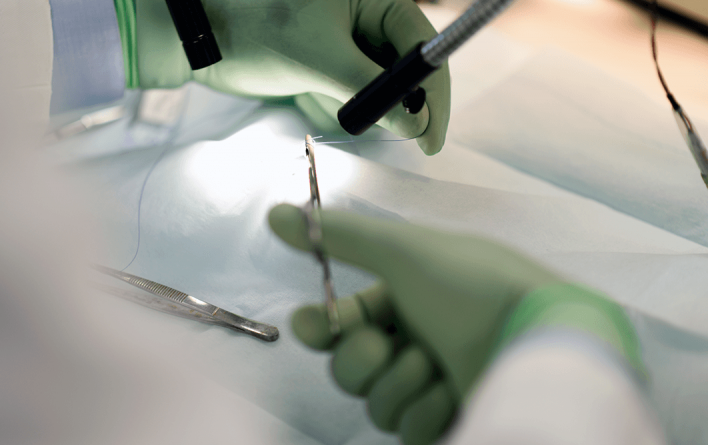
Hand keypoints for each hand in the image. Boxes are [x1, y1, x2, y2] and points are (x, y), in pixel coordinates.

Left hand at [135, 0, 450, 153]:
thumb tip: (416, 123)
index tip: (431, 137)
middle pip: (403, 73)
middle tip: (364, 124)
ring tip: (309, 90)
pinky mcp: (328, 62)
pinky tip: (301, 91)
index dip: (432, 94)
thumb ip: (372, 92)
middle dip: (383, 103)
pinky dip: (328, 103)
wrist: (200, 39)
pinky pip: (346, 97)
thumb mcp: (320, 59)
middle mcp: (367, 17)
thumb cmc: (257, 31)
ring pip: (374, 91)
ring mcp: (347, 41)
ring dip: (346, 103)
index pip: (422, 47)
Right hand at [268, 204, 642, 444]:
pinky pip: (407, 428)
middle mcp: (411, 341)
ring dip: (400, 381)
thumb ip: (339, 237)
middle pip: (348, 368)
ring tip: (435, 363)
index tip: (310, 323)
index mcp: (400, 300)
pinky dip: (425, 409)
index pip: (338, 321)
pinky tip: (452, 391)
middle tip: (387, 344)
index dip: (318, 327)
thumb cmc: (473, 286)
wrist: (539, 335)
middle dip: (361, 358)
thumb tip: (273, 213)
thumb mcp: (403, 252)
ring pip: (375, 401)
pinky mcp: (446, 420)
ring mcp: (430, 384)